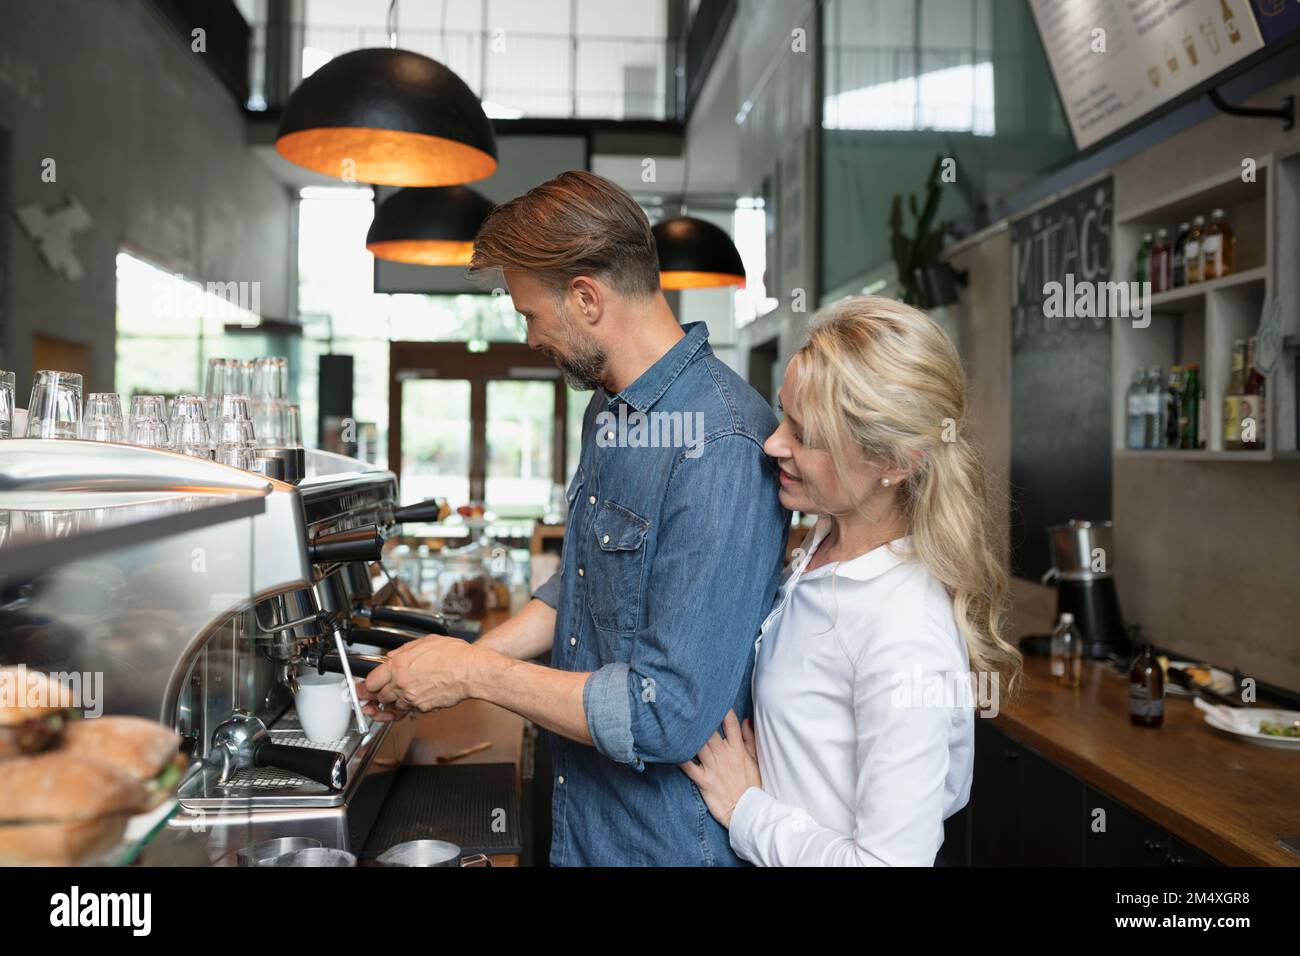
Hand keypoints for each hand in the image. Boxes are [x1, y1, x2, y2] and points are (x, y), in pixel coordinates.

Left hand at [359, 634, 476, 718]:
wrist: (471, 670)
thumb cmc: (454, 654)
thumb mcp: (425, 642)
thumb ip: (404, 650)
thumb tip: (393, 656)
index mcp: (399, 664)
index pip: (371, 681)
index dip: (365, 687)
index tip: (361, 690)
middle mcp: (402, 682)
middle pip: (379, 696)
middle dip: (377, 697)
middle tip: (375, 698)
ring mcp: (412, 697)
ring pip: (393, 706)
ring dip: (392, 703)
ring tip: (393, 701)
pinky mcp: (423, 707)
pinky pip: (409, 710)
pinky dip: (408, 708)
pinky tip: (410, 703)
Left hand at [679, 710, 760, 828]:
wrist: (747, 810)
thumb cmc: (751, 785)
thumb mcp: (755, 760)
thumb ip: (749, 739)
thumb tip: (745, 719)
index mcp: (737, 749)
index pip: (730, 724)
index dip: (722, 710)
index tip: (714, 698)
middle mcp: (724, 755)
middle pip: (709, 731)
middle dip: (700, 719)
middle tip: (688, 705)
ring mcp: (713, 767)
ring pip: (698, 745)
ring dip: (688, 734)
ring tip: (677, 721)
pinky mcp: (704, 781)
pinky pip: (689, 767)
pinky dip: (679, 758)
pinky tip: (669, 747)